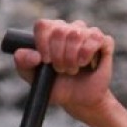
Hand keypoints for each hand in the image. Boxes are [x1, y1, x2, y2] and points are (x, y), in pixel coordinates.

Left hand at [10, 18, 126, 126]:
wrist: (79, 101)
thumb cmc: (57, 86)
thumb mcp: (33, 78)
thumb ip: (22, 63)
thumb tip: (34, 55)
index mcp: (51, 32)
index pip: (43, 25)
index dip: (43, 43)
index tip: (46, 61)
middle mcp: (69, 28)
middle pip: (60, 31)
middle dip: (59, 56)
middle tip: (61, 70)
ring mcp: (87, 34)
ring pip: (77, 34)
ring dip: (73, 58)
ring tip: (73, 69)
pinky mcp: (104, 42)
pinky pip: (97, 38)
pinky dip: (88, 53)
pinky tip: (87, 64)